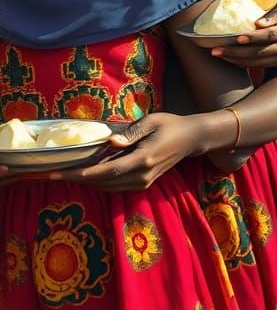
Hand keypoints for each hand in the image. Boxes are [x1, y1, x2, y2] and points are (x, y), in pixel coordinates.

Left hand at [49, 113, 204, 190]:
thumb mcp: (151, 121)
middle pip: (102, 182)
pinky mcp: (144, 184)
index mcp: (143, 159)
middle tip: (52, 175)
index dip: (80, 174)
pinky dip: (99, 183)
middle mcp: (142, 176)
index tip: (58, 174)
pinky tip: (89, 174)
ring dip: (86, 182)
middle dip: (77, 179)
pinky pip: (116, 187)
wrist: (191, 139)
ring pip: (107, 187)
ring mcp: (143, 183)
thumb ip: (130, 133)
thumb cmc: (171, 125)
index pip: (105, 171)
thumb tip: (109, 142)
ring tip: (66, 175)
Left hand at [211, 0, 276, 67]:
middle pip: (260, 52)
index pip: (269, 36)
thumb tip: (257, 24)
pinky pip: (262, 65)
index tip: (236, 38)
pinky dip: (246, 63)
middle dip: (236, 52)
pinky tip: (231, 59)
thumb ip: (275, 13)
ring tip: (218, 55)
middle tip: (215, 50)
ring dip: (237, 60)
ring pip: (259, 61)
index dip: (252, 38)